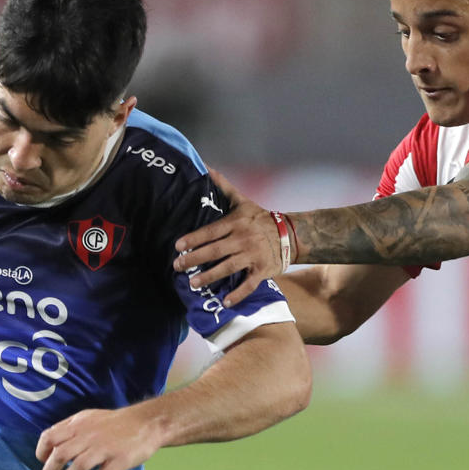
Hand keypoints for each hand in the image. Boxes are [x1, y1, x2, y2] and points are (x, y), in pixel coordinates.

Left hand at [35, 407, 164, 469]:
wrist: (147, 423)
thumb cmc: (116, 423)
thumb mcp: (89, 418)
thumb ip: (71, 429)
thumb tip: (52, 445)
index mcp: (78, 424)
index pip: (49, 437)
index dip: (41, 453)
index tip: (43, 463)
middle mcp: (88, 435)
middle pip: (59, 455)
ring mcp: (103, 449)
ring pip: (76, 469)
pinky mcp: (117, 462)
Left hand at [173, 170, 284, 306]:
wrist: (291, 234)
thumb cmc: (261, 218)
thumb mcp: (243, 201)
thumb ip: (224, 188)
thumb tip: (207, 168)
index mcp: (236, 223)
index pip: (210, 232)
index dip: (194, 239)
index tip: (178, 246)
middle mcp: (242, 239)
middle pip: (215, 251)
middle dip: (194, 259)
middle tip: (177, 266)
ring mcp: (252, 256)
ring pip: (228, 268)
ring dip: (210, 277)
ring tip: (193, 284)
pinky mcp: (262, 270)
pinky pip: (248, 284)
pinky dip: (238, 294)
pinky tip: (225, 302)